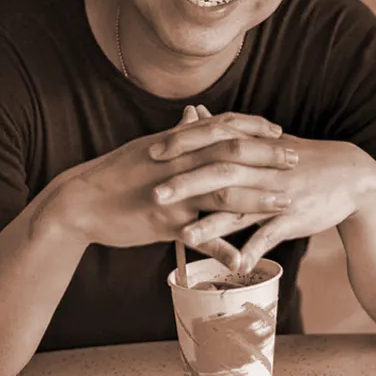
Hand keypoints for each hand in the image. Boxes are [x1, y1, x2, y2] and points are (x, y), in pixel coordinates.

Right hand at [48, 106, 289, 258]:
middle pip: (231, 155)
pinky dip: (222, 249)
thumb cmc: (114, 174)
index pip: (222, 127)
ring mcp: (173, 194)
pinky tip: (244, 261)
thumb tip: (196, 115)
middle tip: (296, 161)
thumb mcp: (147, 148)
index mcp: (176, 144)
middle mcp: (178, 164)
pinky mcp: (164, 223)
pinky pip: (200, 237)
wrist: (78, 202)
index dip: (252, 128)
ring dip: (257, 199)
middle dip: (267, 158)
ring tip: (285, 204)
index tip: (279, 132)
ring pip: (223, 193)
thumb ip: (178, 135)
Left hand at [155, 130, 375, 270]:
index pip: (215, 140)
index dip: (184, 145)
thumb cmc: (303, 159)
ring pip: (243, 208)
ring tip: (184, 237)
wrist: (352, 177)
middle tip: (155, 194)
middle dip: (187, 184)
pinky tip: (235, 265)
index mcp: (256, 148)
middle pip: (222, 172)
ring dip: (213, 224)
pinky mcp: (295, 218)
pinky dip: (254, 250)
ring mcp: (280, 194)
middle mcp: (265, 169)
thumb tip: (194, 114)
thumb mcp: (267, 140)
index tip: (153, 152)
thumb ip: (226, 130)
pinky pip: (271, 235)